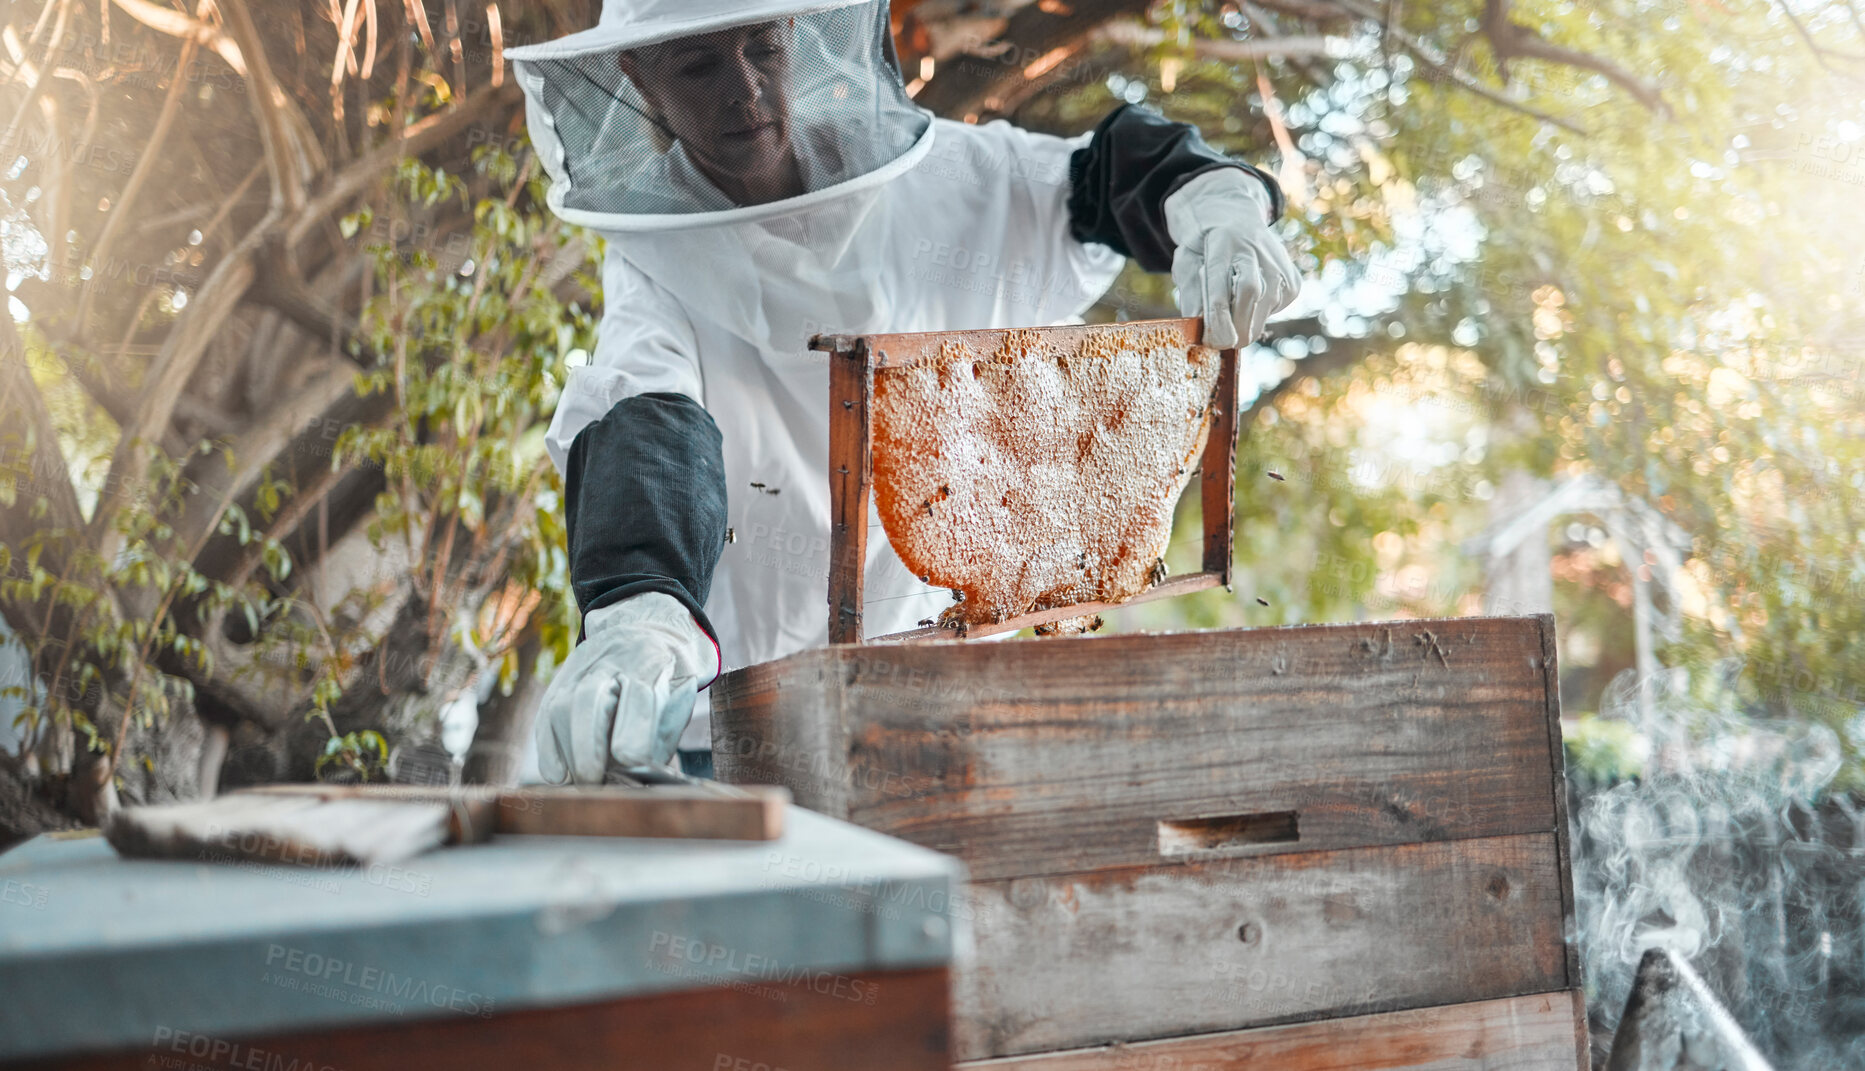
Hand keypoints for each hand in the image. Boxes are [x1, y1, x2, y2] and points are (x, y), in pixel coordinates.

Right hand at [535, 593, 718, 784]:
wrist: (643, 632)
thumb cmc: (666, 676)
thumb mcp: (681, 693)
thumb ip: (666, 729)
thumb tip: (644, 769)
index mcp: (649, 660)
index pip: (639, 696)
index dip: (634, 732)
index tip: (630, 763)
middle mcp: (610, 659)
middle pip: (589, 699)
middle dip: (588, 746)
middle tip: (594, 781)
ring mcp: (578, 669)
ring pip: (561, 707)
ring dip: (569, 752)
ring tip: (583, 782)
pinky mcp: (558, 682)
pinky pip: (545, 716)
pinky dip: (548, 749)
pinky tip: (558, 775)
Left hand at [1163, 167, 1300, 349]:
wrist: (1236, 219)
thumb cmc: (1205, 247)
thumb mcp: (1186, 262)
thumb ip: (1190, 295)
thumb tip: (1199, 329)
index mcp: (1223, 244)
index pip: (1223, 290)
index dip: (1217, 321)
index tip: (1212, 341)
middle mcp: (1256, 253)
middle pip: (1248, 298)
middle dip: (1232, 328)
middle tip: (1217, 341)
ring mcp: (1279, 267)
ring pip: (1262, 312)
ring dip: (1243, 324)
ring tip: (1231, 307)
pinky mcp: (1293, 282)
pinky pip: (1273, 313)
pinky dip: (1257, 317)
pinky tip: (1249, 300)